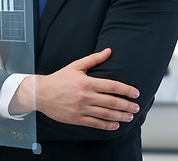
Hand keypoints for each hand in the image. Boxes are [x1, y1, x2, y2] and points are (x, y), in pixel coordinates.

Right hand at [10, 48, 139, 130]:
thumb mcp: (76, 66)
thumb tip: (109, 51)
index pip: (112, 86)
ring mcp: (81, 109)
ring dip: (120, 116)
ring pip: (105, 114)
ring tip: (129, 117)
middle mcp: (86, 97)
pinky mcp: (77, 118)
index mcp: (87, 82)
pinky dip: (107, 125)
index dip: (126, 90)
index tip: (135, 93)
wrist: (41, 93)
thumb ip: (94, 59)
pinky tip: (115, 125)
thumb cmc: (59, 79)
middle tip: (136, 108)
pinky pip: (95, 123)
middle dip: (127, 106)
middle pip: (112, 102)